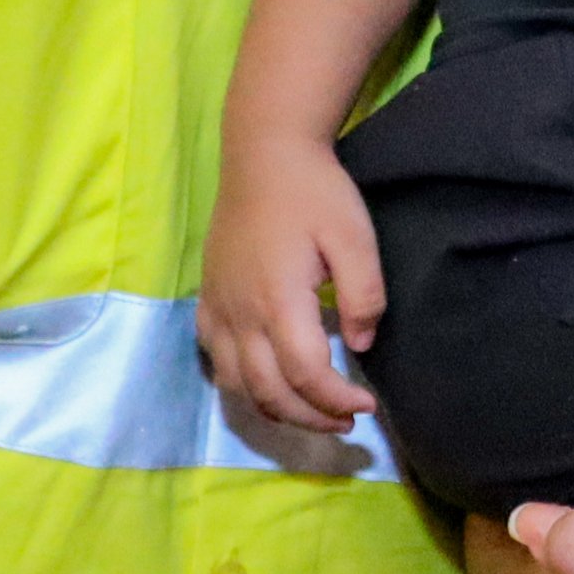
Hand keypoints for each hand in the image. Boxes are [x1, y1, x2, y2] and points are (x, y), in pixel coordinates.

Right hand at [197, 134, 384, 433]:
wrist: (264, 154)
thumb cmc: (314, 192)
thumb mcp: (354, 235)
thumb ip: (363, 294)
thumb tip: (359, 345)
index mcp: (278, 300)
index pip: (306, 375)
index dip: (337, 399)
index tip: (367, 403)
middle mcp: (240, 314)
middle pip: (269, 392)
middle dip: (311, 417)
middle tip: (346, 418)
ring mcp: (217, 309)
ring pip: (237, 385)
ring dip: (276, 408)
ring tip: (312, 410)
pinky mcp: (206, 300)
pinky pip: (216, 361)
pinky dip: (241, 384)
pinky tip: (267, 380)